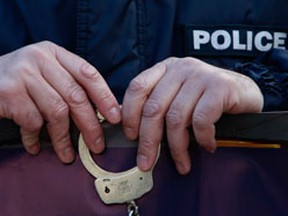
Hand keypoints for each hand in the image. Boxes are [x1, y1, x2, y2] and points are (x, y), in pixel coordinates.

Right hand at [0, 41, 120, 161]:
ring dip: (64, 138)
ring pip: (57, 111)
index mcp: (55, 53)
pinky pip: (32, 122)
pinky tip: (35, 146)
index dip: (105, 97)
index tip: (115, 118)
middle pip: (76, 96)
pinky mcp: (8, 91)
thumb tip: (101, 113)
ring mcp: (22, 73)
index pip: (88, 73)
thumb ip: (69, 85)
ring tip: (67, 154)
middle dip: (90, 125)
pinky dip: (36, 139)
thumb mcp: (45, 74)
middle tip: (97, 145)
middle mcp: (40, 58)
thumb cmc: (20, 82)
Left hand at [122, 57, 262, 174]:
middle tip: (147, 163)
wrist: (243, 92)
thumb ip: (159, 108)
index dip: (130, 115)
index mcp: (165, 69)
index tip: (131, 137)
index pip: (137, 88)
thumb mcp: (178, 98)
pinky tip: (207, 145)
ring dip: (176, 147)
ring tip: (182, 162)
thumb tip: (137, 136)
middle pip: (154, 108)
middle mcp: (180, 69)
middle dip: (148, 141)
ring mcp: (201, 75)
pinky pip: (201, 120)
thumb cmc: (205, 100)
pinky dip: (201, 138)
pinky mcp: (220, 87)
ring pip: (176, 118)